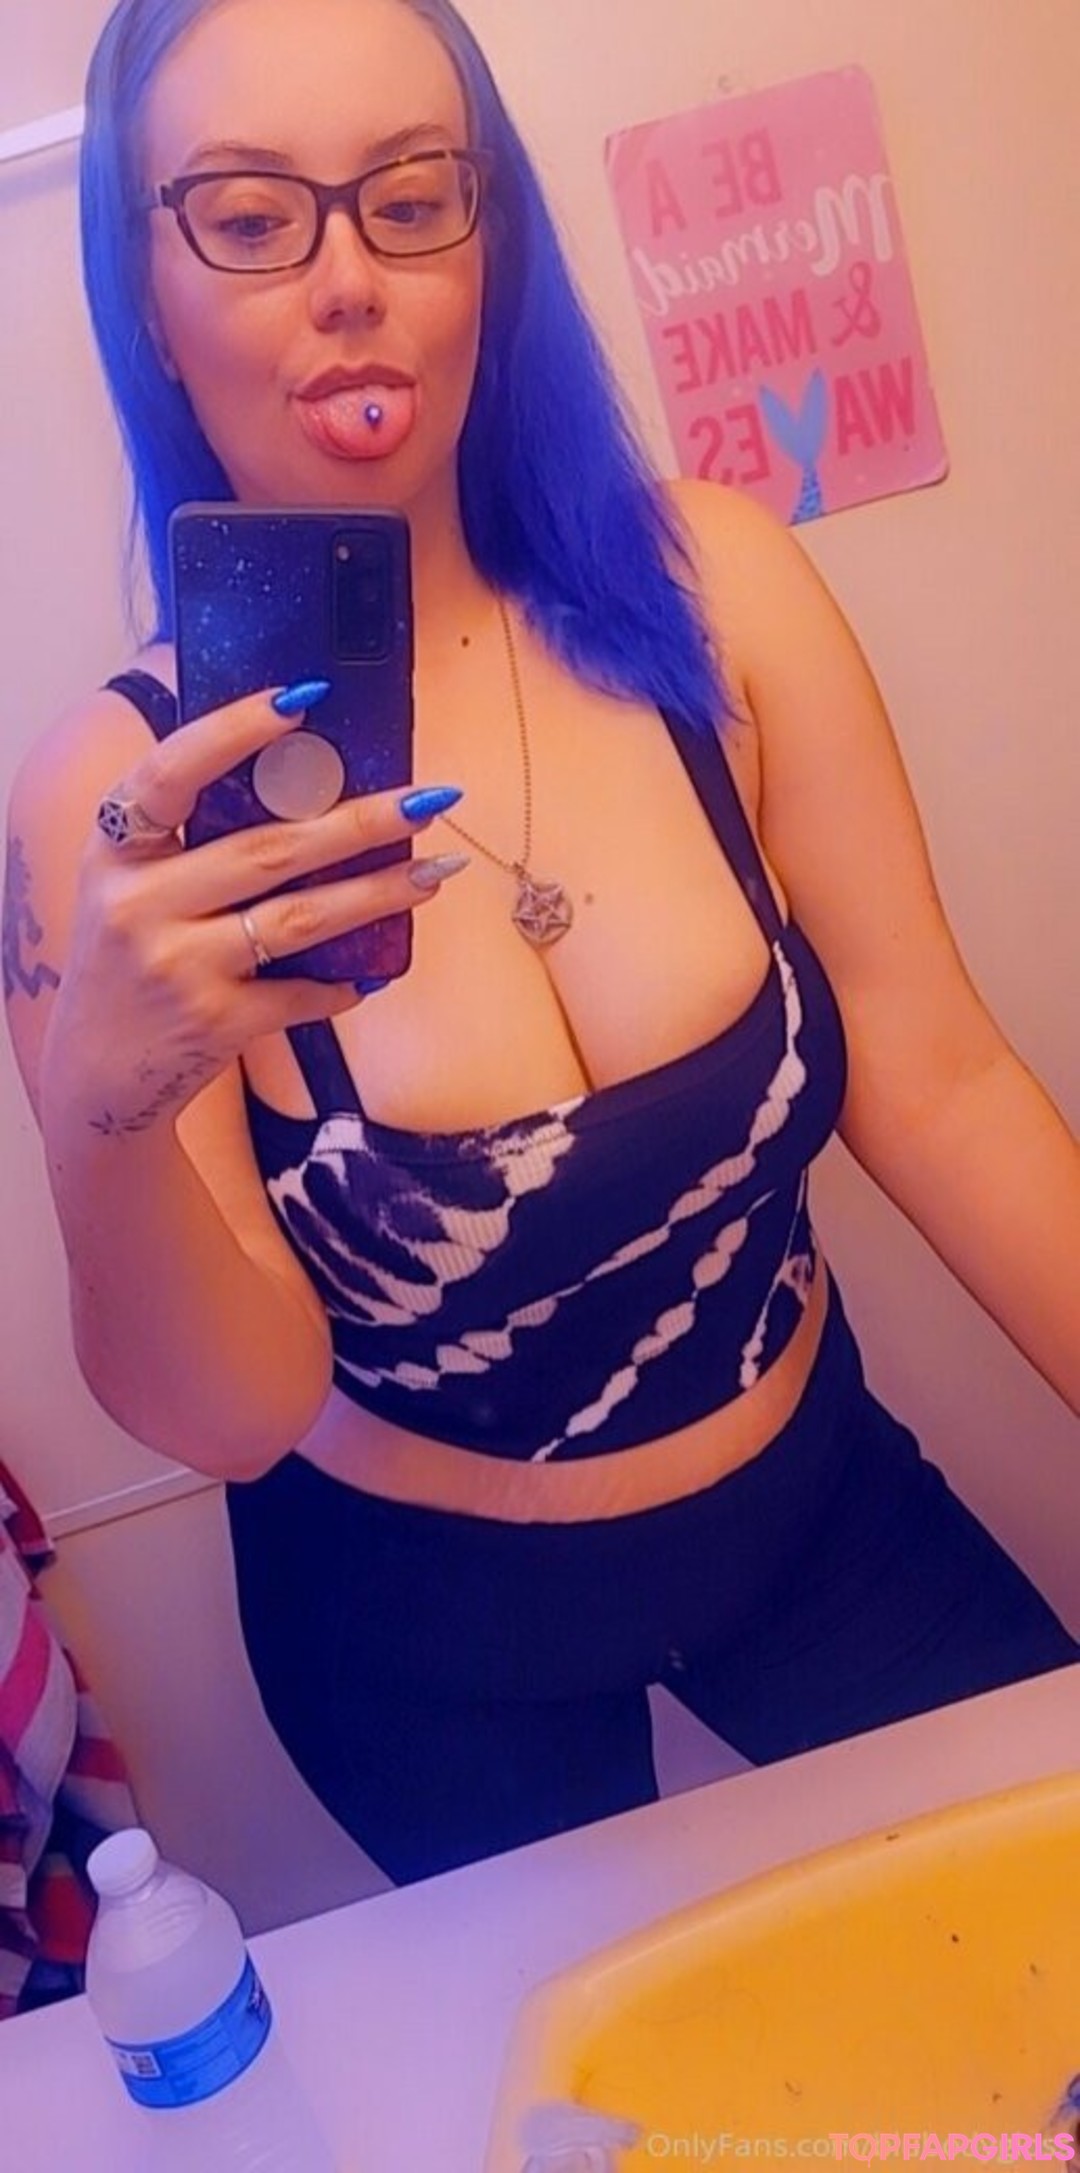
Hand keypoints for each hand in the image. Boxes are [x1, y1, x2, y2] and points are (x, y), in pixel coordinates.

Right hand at [40, 685, 458, 1136]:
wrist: (96, 1076)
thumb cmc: (128, 959)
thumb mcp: (126, 887)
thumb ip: (186, 838)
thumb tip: (302, 777)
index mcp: (113, 851)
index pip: (172, 772)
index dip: (234, 731)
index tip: (302, 698)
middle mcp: (138, 905)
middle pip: (268, 849)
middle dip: (359, 823)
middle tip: (426, 799)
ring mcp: (177, 967)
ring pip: (300, 918)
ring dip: (377, 894)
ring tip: (435, 874)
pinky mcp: (214, 1023)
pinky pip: (301, 992)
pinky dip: (342, 984)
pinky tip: (372, 974)